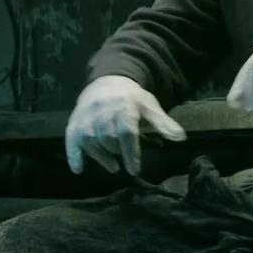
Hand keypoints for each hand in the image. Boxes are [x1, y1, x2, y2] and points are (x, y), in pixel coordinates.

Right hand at [64, 75, 187, 175]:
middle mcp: (102, 111)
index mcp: (123, 106)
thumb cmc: (131, 99)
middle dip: (117, 153)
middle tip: (124, 164)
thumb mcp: (149, 106)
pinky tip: (78, 169)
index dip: (130, 152)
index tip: (135, 170)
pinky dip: (73, 155)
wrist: (107, 82)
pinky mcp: (74, 123)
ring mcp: (86, 117)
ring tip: (113, 167)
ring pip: (90, 140)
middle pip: (107, 137)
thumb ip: (163, 123)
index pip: (126, 131)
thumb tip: (181, 138)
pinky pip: (71, 140)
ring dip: (100, 157)